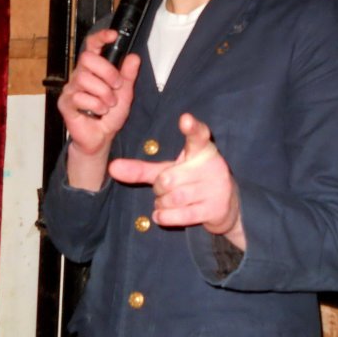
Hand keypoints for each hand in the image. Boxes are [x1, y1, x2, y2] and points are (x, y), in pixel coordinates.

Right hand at [58, 29, 139, 189]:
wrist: (101, 137)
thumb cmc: (110, 114)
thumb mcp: (125, 92)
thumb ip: (128, 75)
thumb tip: (134, 57)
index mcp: (93, 69)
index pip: (92, 46)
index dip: (100, 37)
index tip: (113, 35)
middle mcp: (80, 75)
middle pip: (87, 59)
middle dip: (107, 72)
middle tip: (115, 87)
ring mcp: (71, 89)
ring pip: (85, 79)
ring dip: (103, 94)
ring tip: (107, 105)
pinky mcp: (65, 104)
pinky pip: (79, 97)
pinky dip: (95, 105)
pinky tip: (98, 112)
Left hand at [109, 113, 245, 248]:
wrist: (226, 204)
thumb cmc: (192, 180)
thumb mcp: (169, 170)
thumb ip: (141, 169)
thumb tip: (111, 168)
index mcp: (201, 149)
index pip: (197, 135)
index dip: (191, 127)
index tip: (185, 119)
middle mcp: (211, 165)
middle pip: (166, 178)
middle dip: (159, 188)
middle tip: (169, 187)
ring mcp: (216, 187)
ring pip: (171, 198)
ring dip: (162, 204)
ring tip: (170, 201)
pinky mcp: (215, 208)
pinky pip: (179, 215)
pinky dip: (164, 217)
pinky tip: (163, 214)